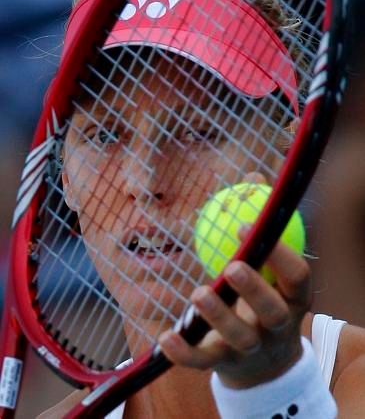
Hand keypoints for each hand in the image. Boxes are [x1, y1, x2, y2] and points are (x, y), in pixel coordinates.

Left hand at [159, 236, 310, 389]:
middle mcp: (278, 327)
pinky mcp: (225, 364)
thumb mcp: (273, 278)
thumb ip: (261, 239)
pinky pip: (204, 361)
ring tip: (199, 293)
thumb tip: (252, 182)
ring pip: (240, 338)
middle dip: (254, 289)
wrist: (268, 367)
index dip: (278, 254)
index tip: (244, 226)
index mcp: (293, 299)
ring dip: (220, 316)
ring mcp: (253, 350)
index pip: (297, 277)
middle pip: (273, 312)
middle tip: (232, 266)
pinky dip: (185, 353)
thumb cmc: (265, 304)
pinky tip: (166, 337)